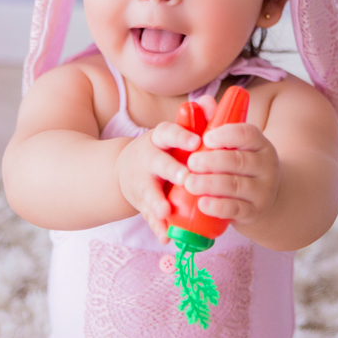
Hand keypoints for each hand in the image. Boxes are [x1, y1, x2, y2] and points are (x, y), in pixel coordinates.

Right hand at [115, 122, 199, 241]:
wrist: (127, 171)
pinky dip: (157, 228)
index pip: (168, 133)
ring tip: (166, 211)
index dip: (180, 137)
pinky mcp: (142, 204)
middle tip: (186, 178)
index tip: (196, 142)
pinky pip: (148, 217)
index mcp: (158, 140)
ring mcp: (142, 183)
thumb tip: (210, 100)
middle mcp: (147, 160)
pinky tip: (166, 237)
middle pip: (157, 163)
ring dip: (157, 202)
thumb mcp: (174, 133)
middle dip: (170, 170)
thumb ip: (194, 119)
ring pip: (148, 193)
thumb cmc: (163, 150)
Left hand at [183, 123, 279, 225]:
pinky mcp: (254, 212)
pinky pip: (237, 209)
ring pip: (236, 185)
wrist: (262, 197)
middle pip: (239, 161)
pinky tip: (202, 203)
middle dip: (212, 161)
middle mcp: (266, 166)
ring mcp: (263, 191)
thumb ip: (216, 122)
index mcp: (260, 144)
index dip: (226, 135)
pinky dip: (218, 207)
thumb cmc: (239, 164)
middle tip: (191, 162)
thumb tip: (202, 101)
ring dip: (210, 184)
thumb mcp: (232, 144)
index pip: (247, 134)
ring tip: (189, 183)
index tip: (206, 138)